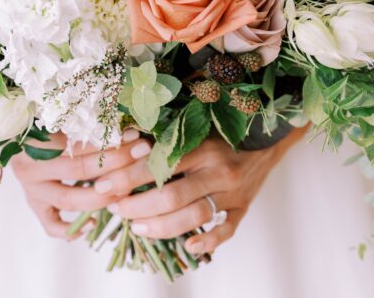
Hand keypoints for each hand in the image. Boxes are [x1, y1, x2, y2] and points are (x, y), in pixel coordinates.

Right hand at [9, 129, 151, 239]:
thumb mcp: (60, 115)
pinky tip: (91, 225)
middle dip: (115, 164)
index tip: (136, 136)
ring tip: (127, 189)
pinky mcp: (33, 204)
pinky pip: (51, 224)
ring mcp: (31, 189)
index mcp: (35, 139)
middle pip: (78, 170)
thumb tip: (126, 122)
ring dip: (102, 196)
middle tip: (140, 156)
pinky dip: (70, 229)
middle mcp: (31, 167)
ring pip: (68, 199)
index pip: (79, 143)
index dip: (109, 140)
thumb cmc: (42, 118)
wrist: (13, 132)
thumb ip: (86, 121)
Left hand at [99, 126, 306, 255]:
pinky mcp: (243, 207)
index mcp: (204, 144)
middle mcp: (219, 169)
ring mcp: (233, 191)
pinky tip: (187, 246)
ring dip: (161, 226)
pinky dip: (207, 241)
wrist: (269, 135)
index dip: (127, 177)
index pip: (159, 164)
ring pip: (194, 216)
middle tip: (117, 209)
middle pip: (172, 195)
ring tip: (137, 227)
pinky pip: (226, 229)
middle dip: (138, 206)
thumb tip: (125, 145)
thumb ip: (167, 137)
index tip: (104, 186)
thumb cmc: (223, 129)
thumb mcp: (196, 125)